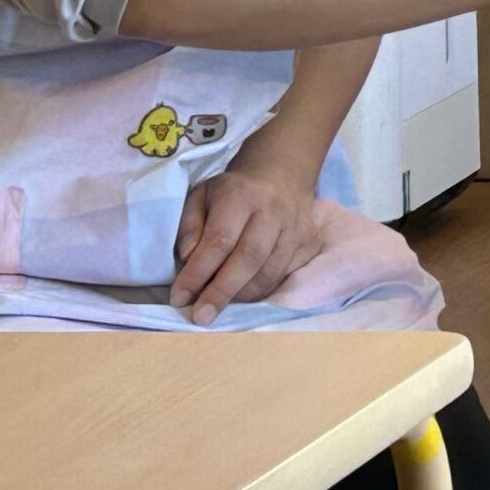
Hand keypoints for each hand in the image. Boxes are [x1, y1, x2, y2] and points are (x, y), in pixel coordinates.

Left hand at [170, 154, 324, 325]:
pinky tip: (243, 294)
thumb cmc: (234, 191)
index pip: (219, 239)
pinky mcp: (309, 242)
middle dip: (223, 291)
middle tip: (202, 317)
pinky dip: (261, 291)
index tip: (179, 297)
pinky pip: (285, 275)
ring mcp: (296, 227)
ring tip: (220, 306)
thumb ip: (190, 225)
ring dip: (242, 296)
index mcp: (241, 195)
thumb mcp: (202, 195)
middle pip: (250, 258)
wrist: (282, 173)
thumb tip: (188, 259)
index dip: (199, 272)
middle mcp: (273, 210)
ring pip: (270, 271)